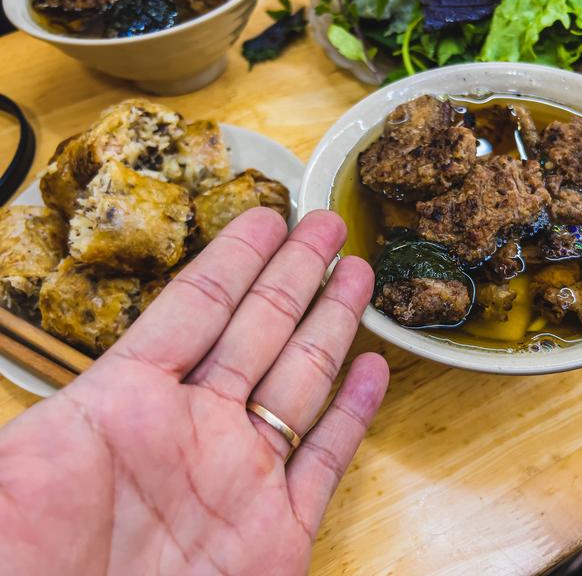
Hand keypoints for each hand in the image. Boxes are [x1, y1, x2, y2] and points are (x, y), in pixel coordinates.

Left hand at [0, 209, 388, 574]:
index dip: (234, 258)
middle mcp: (192, 431)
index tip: (265, 215)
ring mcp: (240, 478)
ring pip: (300, 383)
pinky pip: (326, 461)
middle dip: (296, 273)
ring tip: (356, 274)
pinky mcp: (278, 531)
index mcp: (125, 406)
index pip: (195, 309)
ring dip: (331, 324)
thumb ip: (28, 417)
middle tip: (326, 225)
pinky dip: (354, 415)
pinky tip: (372, 370)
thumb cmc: (27, 568)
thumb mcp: (9, 477)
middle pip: (258, 331)